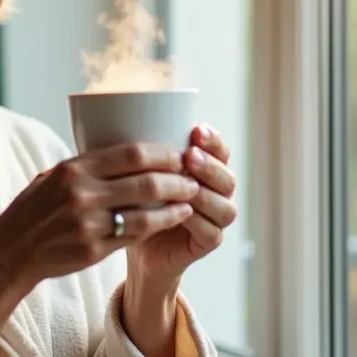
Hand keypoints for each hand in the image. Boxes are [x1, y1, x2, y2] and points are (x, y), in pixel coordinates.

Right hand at [0, 142, 198, 342]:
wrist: (11, 251)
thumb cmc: (33, 209)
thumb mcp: (52, 177)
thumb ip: (86, 165)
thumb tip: (126, 151)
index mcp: (73, 169)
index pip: (131, 154)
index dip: (162, 153)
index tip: (179, 152)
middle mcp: (82, 194)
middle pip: (145, 182)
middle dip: (177, 179)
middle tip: (194, 177)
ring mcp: (89, 224)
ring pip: (146, 213)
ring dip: (175, 206)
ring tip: (190, 200)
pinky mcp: (94, 250)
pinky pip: (135, 236)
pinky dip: (158, 226)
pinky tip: (172, 219)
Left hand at [127, 124, 237, 284]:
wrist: (129, 236)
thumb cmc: (134, 196)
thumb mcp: (138, 169)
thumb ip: (147, 150)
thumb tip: (133, 114)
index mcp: (205, 169)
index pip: (220, 150)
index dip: (213, 140)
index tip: (196, 129)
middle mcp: (216, 192)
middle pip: (228, 177)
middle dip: (210, 166)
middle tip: (190, 157)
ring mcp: (215, 219)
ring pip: (226, 207)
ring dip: (206, 195)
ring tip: (187, 187)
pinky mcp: (208, 242)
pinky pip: (212, 233)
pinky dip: (198, 222)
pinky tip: (182, 214)